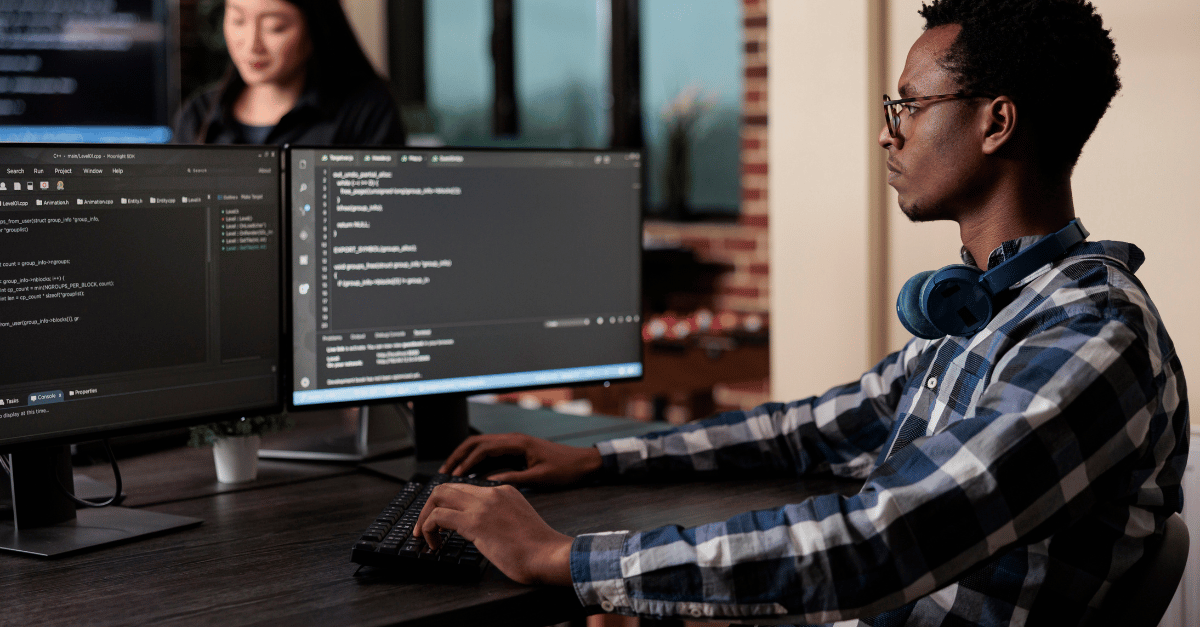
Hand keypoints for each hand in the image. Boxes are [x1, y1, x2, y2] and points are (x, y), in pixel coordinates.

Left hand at [414, 482, 573, 584]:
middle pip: (447, 487)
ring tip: (425, 536)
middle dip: (429, 506)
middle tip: (425, 527)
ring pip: (438, 496)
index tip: (441, 521)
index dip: (448, 504)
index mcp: (504, 491)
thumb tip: (482, 531)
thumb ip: (500, 519)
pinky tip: (434, 544)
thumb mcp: (518, 523)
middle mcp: (492, 493)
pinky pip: (438, 517)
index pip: (465, 488)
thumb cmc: (539, 549)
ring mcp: (483, 505)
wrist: (549, 555)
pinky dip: (428, 529)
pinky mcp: (475, 522)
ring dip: (425, 517)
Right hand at [439, 433, 602, 487]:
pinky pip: (491, 452)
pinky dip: (477, 460)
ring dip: (466, 457)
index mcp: (517, 443)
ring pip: (482, 446)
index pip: (483, 448)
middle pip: (477, 442)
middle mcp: (513, 439)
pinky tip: (471, 474)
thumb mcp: (540, 477)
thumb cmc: (566, 468)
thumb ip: (514, 479)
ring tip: (452, 473)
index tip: (454, 474)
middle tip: (444, 472)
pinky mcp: (516, 450)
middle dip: (458, 455)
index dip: (466, 461)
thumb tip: (491, 484)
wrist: (583, 462)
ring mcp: (514, 443)